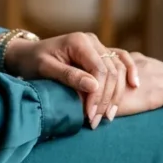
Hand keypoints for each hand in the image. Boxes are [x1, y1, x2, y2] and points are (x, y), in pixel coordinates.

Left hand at [4, 32, 137, 127]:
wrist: (28, 54)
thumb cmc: (33, 61)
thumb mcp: (46, 68)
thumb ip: (69, 75)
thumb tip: (94, 86)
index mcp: (79, 42)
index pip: (99, 70)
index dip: (97, 95)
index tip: (90, 115)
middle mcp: (92, 41)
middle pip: (111, 72)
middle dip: (105, 99)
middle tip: (96, 121)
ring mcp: (98, 46)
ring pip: (118, 70)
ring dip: (115, 94)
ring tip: (107, 116)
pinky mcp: (100, 53)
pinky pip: (121, 61)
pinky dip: (129, 72)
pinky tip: (133, 86)